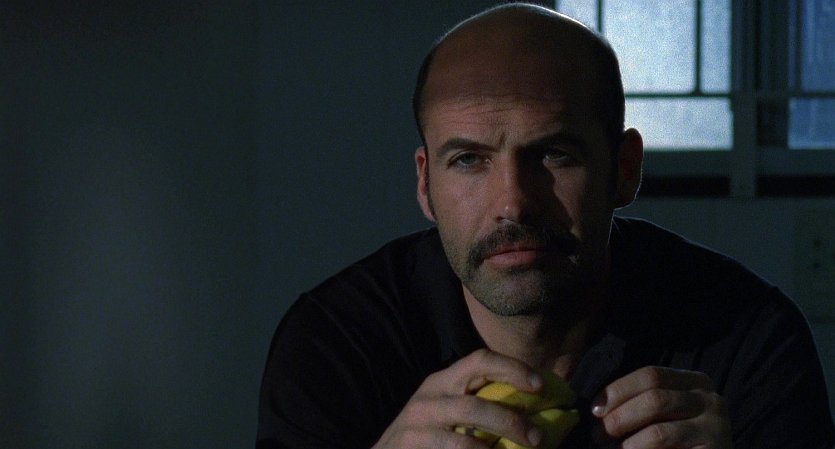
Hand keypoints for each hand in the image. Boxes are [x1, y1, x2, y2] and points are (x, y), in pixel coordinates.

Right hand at [372, 349, 546, 448]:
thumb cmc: (426, 432)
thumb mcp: (447, 409)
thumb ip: (478, 404)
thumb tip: (532, 409)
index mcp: (442, 381)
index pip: (479, 360)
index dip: (512, 368)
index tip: (540, 385)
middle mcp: (428, 399)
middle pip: (475, 405)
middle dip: (510, 422)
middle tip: (537, 437)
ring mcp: (417, 427)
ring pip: (464, 441)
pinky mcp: (411, 448)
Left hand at [591, 366, 731, 448]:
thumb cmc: (675, 441)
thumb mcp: (658, 415)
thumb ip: (637, 403)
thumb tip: (596, 406)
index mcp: (693, 381)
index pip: (650, 375)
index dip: (618, 390)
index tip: (594, 409)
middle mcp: (709, 398)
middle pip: (654, 398)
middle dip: (619, 417)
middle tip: (598, 435)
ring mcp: (717, 427)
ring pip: (658, 432)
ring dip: (627, 444)